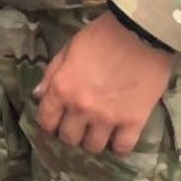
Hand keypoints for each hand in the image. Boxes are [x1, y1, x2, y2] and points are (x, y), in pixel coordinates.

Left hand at [33, 12, 173, 156]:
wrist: (142, 32)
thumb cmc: (103, 35)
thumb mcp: (70, 48)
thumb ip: (52, 74)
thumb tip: (38, 96)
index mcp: (62, 88)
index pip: (46, 121)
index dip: (50, 124)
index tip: (57, 122)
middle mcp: (81, 107)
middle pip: (69, 138)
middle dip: (72, 132)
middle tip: (80, 125)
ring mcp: (108, 117)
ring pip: (93, 147)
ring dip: (94, 140)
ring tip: (100, 130)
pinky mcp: (134, 121)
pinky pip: (122, 148)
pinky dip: (119, 146)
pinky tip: (119, 136)